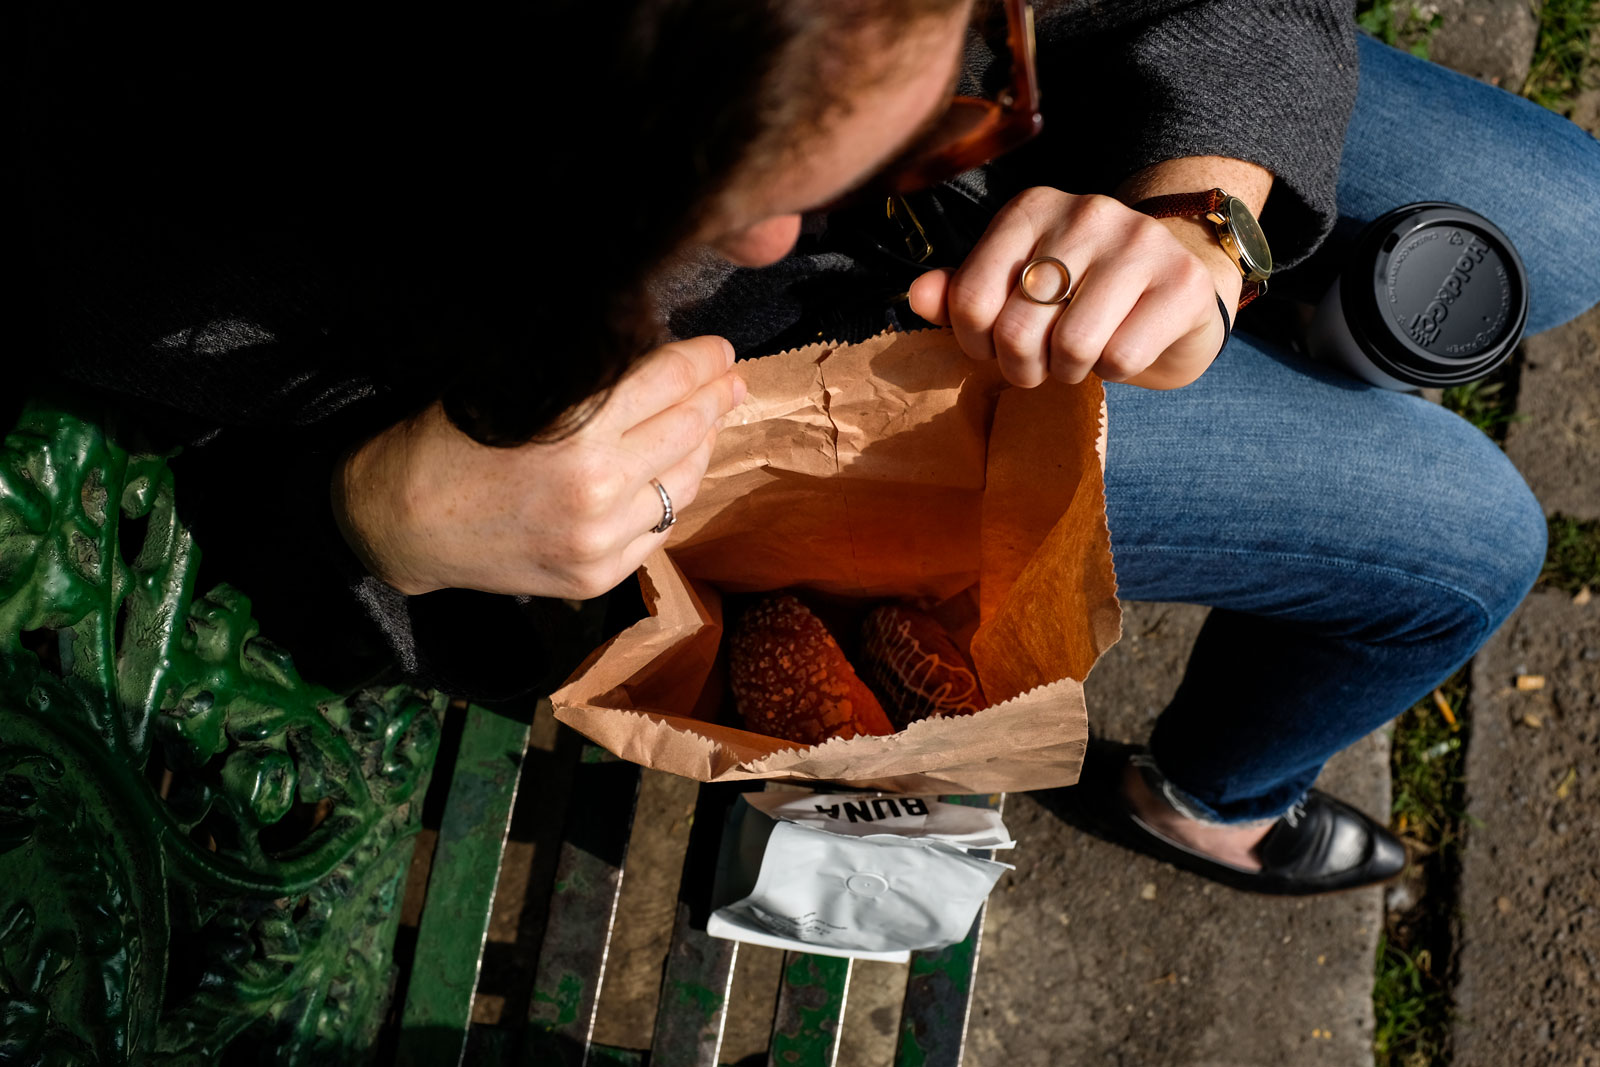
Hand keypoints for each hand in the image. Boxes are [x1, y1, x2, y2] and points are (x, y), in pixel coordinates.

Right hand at [334, 335, 745, 598]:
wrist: (401, 523)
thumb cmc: (444, 442)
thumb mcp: (511, 389)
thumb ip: (585, 376)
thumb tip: (649, 346)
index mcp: (577, 433)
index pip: (667, 381)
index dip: (700, 359)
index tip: (718, 350)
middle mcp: (600, 489)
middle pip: (687, 429)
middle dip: (715, 397)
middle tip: (730, 379)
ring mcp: (603, 540)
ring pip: (684, 483)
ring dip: (702, 446)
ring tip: (708, 421)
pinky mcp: (599, 575)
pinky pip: (660, 527)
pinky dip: (672, 493)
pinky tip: (674, 470)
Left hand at [908, 187, 1243, 389]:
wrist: (1173, 291)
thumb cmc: (1079, 296)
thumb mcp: (1014, 288)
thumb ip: (962, 293)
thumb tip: (916, 296)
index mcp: (1032, 208)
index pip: (970, 297)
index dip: (974, 343)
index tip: (993, 347)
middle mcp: (1086, 213)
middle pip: (1016, 328)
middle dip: (1020, 367)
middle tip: (1038, 366)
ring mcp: (1139, 242)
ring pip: (1072, 345)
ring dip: (1068, 371)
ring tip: (1077, 358)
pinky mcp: (1181, 282)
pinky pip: (1121, 356)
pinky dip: (1115, 371)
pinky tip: (1122, 349)